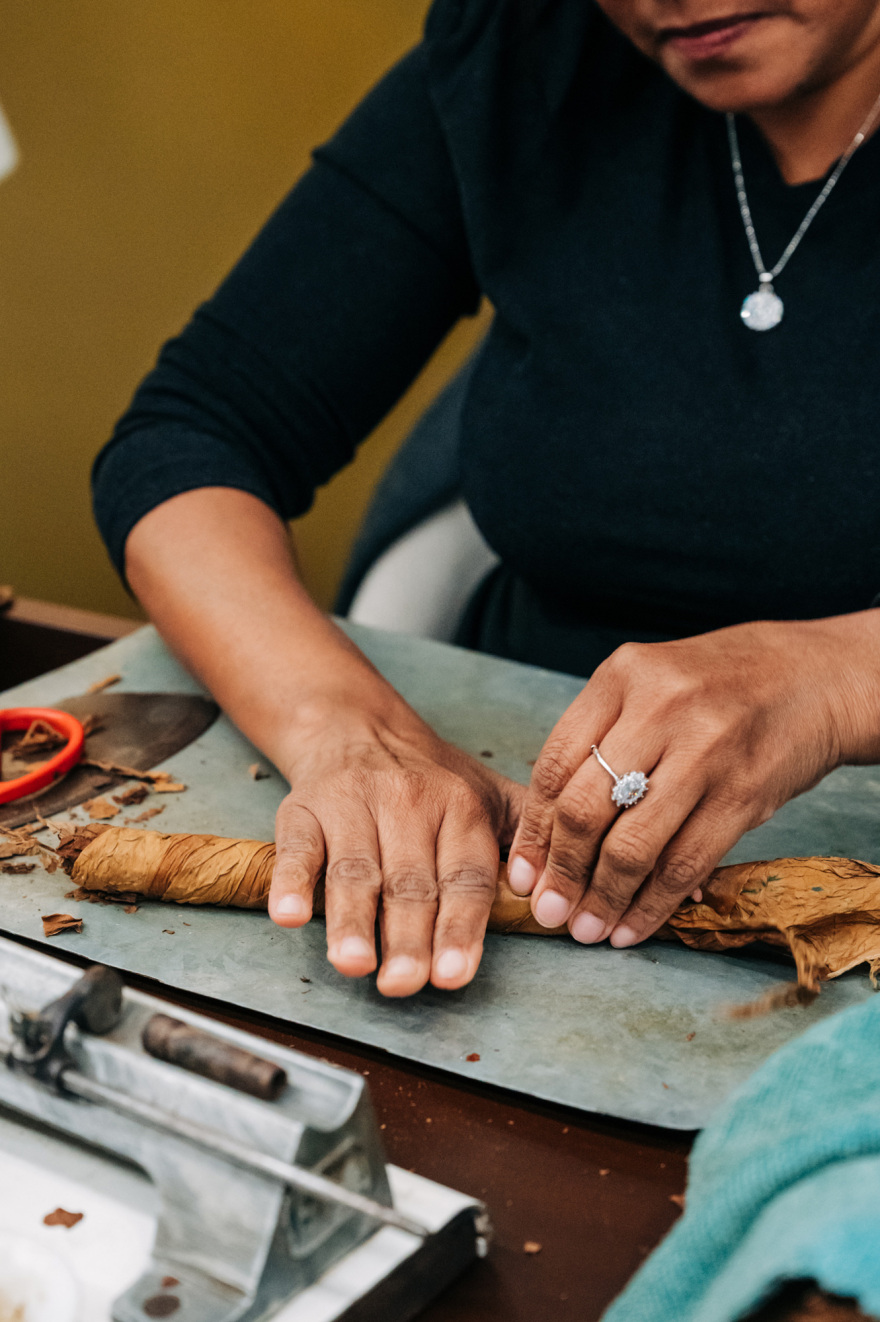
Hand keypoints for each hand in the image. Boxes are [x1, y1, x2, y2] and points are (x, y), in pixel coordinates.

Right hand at [268, 699, 524, 996]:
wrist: (355, 726)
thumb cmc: (431, 781)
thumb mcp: (489, 795)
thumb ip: (528, 841)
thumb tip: (566, 900)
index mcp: (459, 807)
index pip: (465, 875)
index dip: (461, 926)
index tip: (454, 973)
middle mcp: (407, 803)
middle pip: (409, 881)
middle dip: (408, 936)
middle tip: (405, 984)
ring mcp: (351, 806)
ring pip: (354, 871)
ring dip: (352, 919)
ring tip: (355, 963)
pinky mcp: (303, 810)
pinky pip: (296, 848)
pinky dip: (290, 882)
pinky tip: (290, 915)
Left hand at [506, 615, 879, 948]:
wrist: (809, 677)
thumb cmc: (715, 685)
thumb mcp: (648, 685)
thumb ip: (600, 739)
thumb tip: (547, 832)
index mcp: (622, 676)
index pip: (554, 765)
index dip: (533, 830)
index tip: (520, 875)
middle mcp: (659, 710)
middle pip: (585, 808)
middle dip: (560, 872)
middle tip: (548, 910)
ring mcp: (704, 752)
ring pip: (633, 845)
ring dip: (603, 898)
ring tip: (586, 928)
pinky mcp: (743, 795)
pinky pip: (686, 864)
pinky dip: (652, 904)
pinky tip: (633, 926)